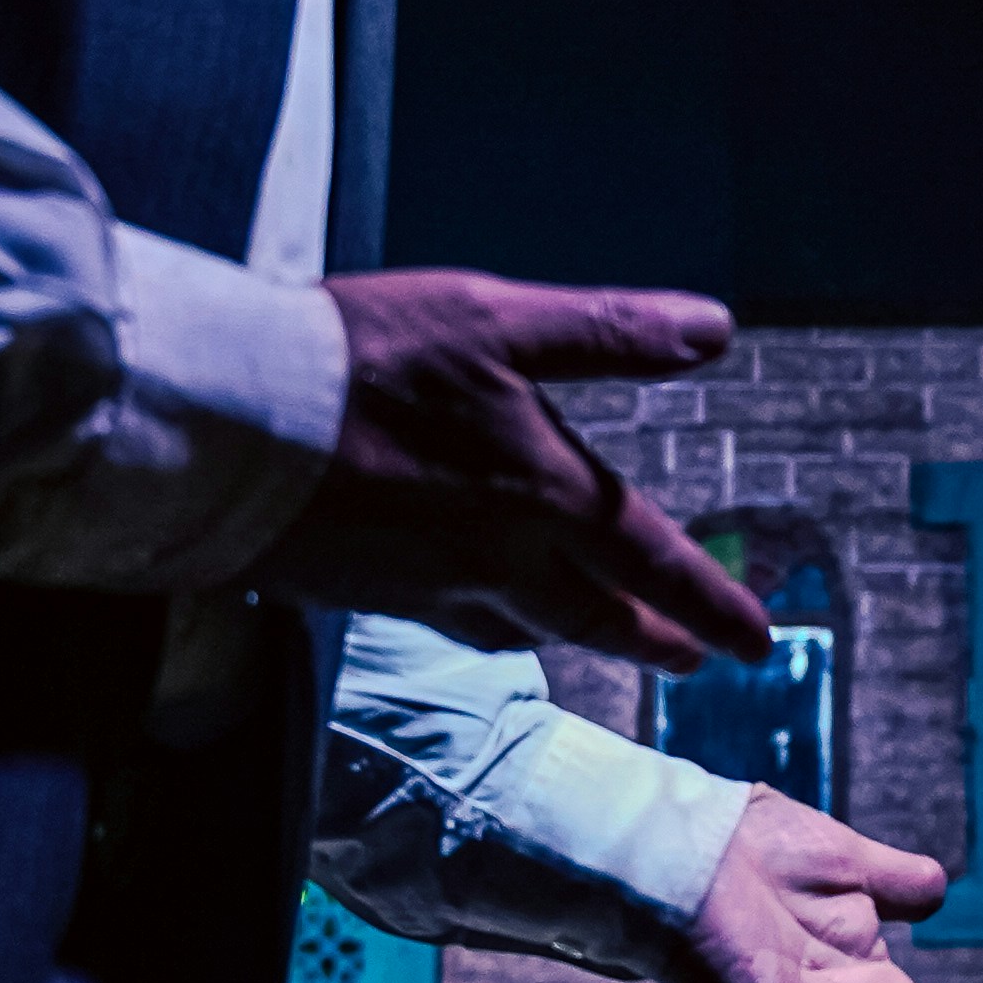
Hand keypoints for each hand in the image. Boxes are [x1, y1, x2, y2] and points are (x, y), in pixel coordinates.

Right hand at [253, 271, 765, 667]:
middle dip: (653, 639)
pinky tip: (480, 617)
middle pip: (595, 617)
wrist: (228, 428)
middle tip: (695, 662)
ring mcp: (427, 586)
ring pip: (524, 627)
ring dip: (579, 638)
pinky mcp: (365, 593)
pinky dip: (488, 627)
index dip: (709, 602)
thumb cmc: (363, 362)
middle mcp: (497, 558)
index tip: (755, 642)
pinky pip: (449, 622)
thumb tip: (715, 327)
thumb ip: (609, 330)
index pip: (652, 561)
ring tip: (605, 641)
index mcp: (546, 494)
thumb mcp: (497, 320)